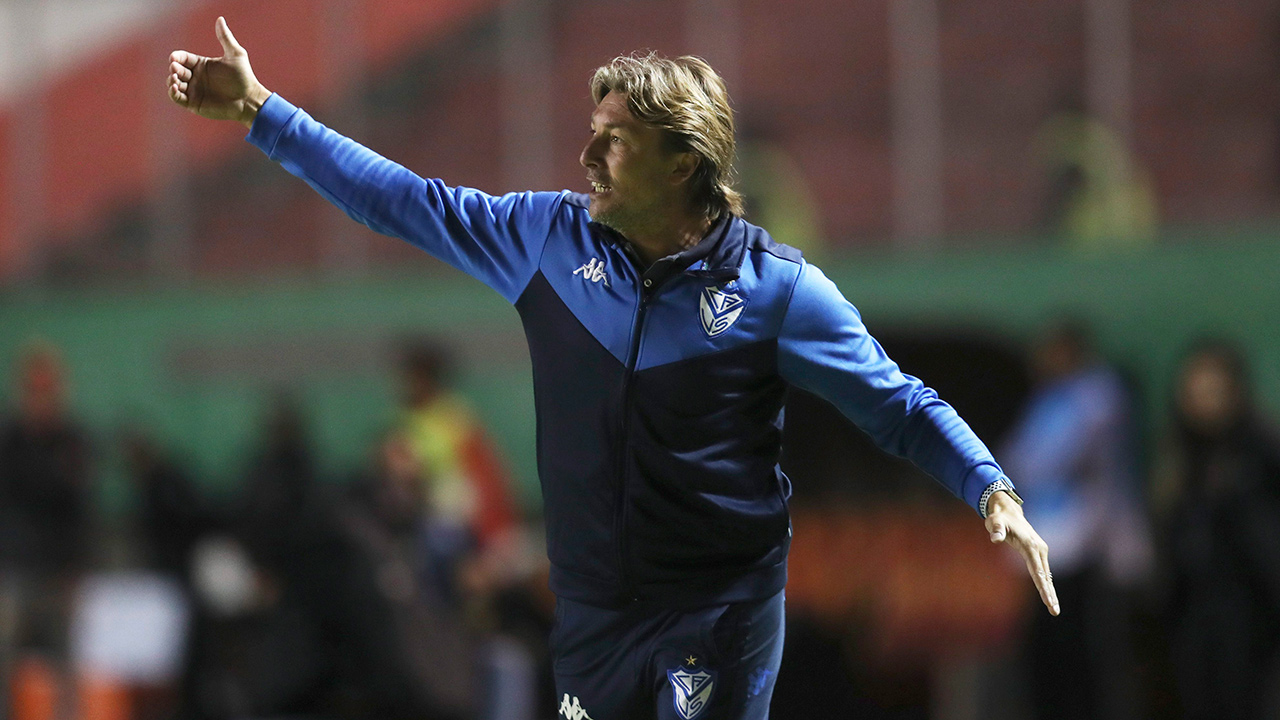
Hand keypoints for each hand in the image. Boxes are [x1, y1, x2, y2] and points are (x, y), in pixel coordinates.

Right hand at [167, 17, 270, 126]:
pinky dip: (172, 94)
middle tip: (175, 68)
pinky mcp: (194, 104)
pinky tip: (176, 89)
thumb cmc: (244, 77)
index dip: (176, 57)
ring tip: (176, 79)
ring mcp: (194, 91)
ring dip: (171, 80)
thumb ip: (225, 38)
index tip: (174, 58)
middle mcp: (196, 77)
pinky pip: (177, 98)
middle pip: (176, 70)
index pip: (183, 58)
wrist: (249, 100)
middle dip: (173, 68)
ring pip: (174, 83)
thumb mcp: (235, 54)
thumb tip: (220, 19)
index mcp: (202, 65)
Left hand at [986, 491, 1059, 615]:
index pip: (1038, 571)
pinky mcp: (1039, 552)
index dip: (1043, 587)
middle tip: (1055, 611)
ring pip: (1046, 575)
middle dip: (1050, 594)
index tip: (1048, 601)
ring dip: (1050, 592)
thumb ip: (996, 530)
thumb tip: (995, 538)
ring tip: (1054, 609)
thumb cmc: (999, 518)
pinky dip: (1046, 584)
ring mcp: (1041, 551)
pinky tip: (1049, 595)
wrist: (1009, 511)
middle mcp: (1039, 549)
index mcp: (1031, 546)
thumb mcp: (995, 523)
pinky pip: (1043, 571)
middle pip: (1045, 576)